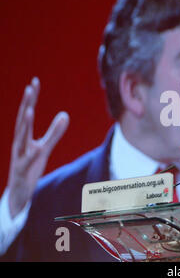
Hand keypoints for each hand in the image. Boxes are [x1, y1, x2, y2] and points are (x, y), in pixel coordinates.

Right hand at [7, 77, 68, 217]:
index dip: (30, 98)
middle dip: (26, 103)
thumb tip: (65, 114)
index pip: (27, 113)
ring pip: (20, 138)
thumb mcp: (43, 148)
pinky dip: (31, 153)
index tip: (34, 81)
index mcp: (23, 137)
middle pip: (22, 120)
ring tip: (30, 109)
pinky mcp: (22, 170)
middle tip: (30, 86)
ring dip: (25, 124)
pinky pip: (27, 161)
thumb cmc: (29, 169)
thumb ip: (54, 132)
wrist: (17, 196)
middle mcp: (18, 144)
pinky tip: (37, 146)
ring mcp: (19, 156)